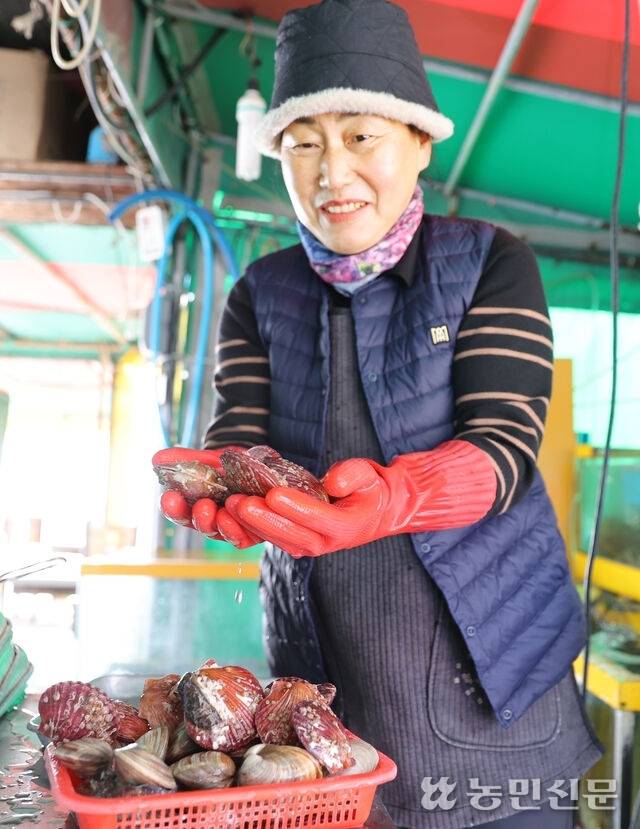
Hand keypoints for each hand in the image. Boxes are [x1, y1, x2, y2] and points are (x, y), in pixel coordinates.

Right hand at [152, 447, 260, 547]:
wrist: (264, 465)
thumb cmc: (232, 465)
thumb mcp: (210, 459)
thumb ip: (186, 460)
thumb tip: (156, 458)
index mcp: (197, 506)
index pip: (181, 511)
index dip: (174, 507)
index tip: (169, 497)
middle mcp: (213, 521)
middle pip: (201, 525)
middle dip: (198, 517)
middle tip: (201, 506)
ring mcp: (234, 528)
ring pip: (222, 532)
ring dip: (220, 524)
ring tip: (219, 513)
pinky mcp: (255, 533)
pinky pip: (245, 536)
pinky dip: (241, 529)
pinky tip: (241, 516)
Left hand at [225, 441, 496, 557]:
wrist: (377, 512)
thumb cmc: (371, 490)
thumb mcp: (370, 474)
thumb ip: (353, 475)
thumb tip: (331, 481)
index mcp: (345, 527)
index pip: (317, 517)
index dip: (294, 507)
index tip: (273, 494)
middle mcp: (324, 542)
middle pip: (289, 533)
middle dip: (262, 518)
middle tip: (239, 502)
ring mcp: (308, 545)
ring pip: (276, 538)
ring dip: (251, 525)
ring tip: (230, 506)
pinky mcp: (295, 542)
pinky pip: (271, 537)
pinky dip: (251, 528)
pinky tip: (232, 513)